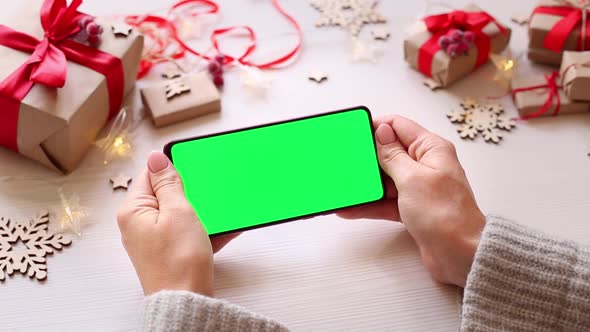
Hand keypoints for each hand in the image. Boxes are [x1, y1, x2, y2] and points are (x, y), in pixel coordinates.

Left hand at [117, 151, 238, 295]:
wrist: (188, 302)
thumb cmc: (180, 261)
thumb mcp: (178, 211)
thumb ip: (168, 183)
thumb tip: (155, 157)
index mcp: (134, 210)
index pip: (150, 175)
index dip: (173, 170)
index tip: (193, 168)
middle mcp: (139, 224)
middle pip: (165, 194)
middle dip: (190, 192)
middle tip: (206, 194)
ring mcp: (153, 240)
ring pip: (179, 214)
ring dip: (200, 212)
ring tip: (219, 213)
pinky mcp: (169, 252)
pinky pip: (187, 231)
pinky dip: (204, 229)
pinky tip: (224, 229)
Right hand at [338, 116, 484, 286]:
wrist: (459, 255)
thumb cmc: (446, 215)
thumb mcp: (412, 178)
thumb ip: (392, 155)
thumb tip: (381, 131)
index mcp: (431, 149)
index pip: (399, 126)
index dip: (376, 127)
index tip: (355, 132)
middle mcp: (426, 165)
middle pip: (389, 153)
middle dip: (367, 157)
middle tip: (345, 160)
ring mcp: (418, 187)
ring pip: (385, 179)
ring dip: (365, 183)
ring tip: (343, 185)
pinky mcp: (412, 208)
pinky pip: (386, 201)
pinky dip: (369, 204)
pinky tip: (350, 207)